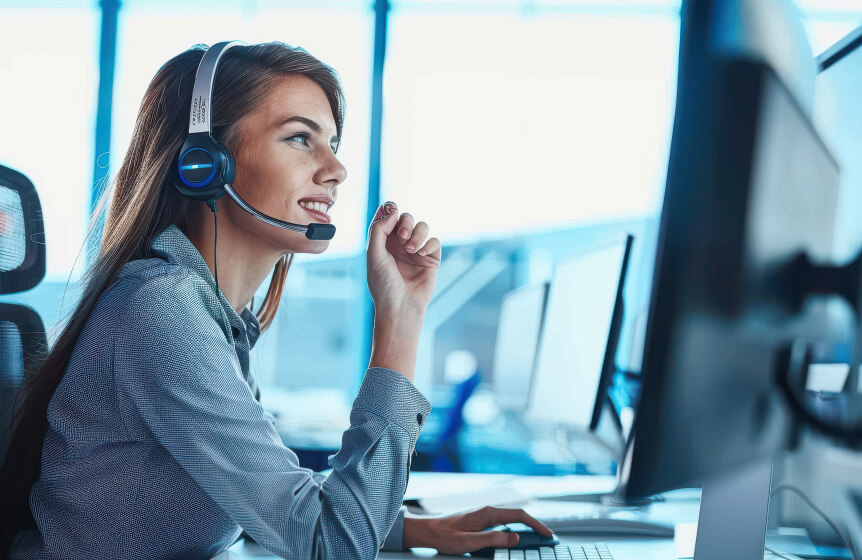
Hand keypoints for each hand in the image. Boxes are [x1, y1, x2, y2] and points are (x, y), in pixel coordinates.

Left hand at [366, 201, 440, 316]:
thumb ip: (379, 230)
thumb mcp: (374, 254)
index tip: (391, 208)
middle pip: (406, 218)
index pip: (387, 217)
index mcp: (383, 242)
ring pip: (422, 226)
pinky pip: (434, 241)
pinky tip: (420, 254)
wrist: (400, 306)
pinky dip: (428, 244)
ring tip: (410, 249)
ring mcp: (416, 251)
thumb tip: (393, 210)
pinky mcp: (431, 259)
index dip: (389, 209)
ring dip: (417, 233)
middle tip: (401, 235)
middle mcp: (399, 245)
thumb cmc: (383, 284)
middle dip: (405, 221)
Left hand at [402, 506, 554, 554]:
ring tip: (536, 539)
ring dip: (524, 528)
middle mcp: (487, 511)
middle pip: (517, 516)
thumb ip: (492, 539)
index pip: (519, 515)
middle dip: (534, 526)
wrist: (427, 531)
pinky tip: (515, 538)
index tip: (547, 534)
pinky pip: (502, 524)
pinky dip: (513, 530)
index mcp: (487, 513)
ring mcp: (484, 516)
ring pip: (510, 520)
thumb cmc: (444, 536)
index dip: (536, 524)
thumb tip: (514, 538)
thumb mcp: (469, 542)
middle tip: (547, 538)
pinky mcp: (480, 522)